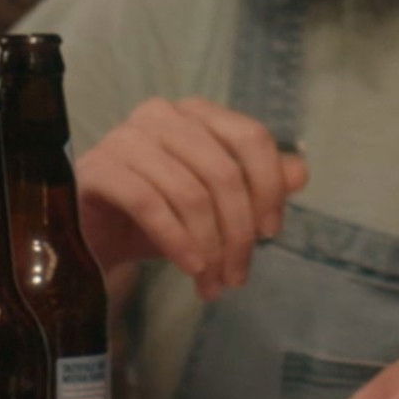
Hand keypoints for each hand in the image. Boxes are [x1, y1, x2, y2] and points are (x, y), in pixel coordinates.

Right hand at [75, 98, 307, 300]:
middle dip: (237, 232)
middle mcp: (161, 114)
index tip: (270, 233)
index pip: (250, 138)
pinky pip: (149, 204)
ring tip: (213, 284)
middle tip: (238, 277)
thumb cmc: (162, 215)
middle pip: (223, 171)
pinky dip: (176, 241)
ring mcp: (125, 137)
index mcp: (196, 114)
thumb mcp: (217, 204)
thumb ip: (259, 184)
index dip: (268, 187)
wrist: (97, 239)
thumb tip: (301, 172)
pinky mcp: (98, 169)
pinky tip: (190, 269)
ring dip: (208, 246)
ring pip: (189, 192)